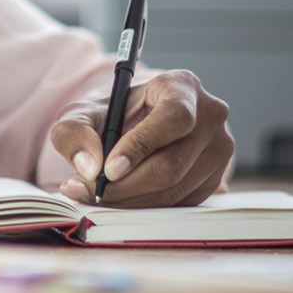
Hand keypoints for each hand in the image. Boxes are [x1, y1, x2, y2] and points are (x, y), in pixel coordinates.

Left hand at [47, 68, 233, 206]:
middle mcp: (210, 116)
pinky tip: (118, 197)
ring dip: (129, 199)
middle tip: (89, 189)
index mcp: (183, 87)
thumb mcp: (82, 113)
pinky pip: (178, 203)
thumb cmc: (111, 116)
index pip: (174, 118)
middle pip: (173, 163)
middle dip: (125, 184)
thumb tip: (89, 166)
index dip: (141, 146)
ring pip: (174, 189)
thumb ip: (74, 132)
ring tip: (94, 193)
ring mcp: (218, 150)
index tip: (109, 168)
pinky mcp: (214, 179)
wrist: (131, 129)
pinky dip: (144, 206)